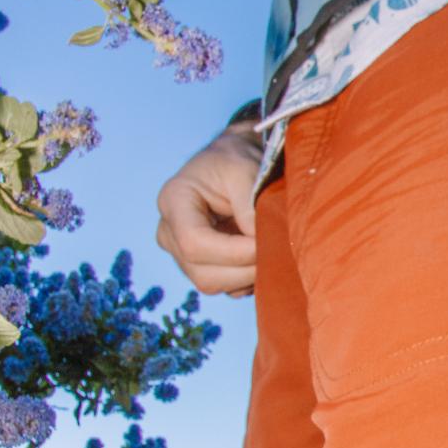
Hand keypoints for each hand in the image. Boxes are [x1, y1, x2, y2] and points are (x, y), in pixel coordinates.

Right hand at [155, 124, 262, 297]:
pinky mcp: (201, 266)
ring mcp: (182, 254)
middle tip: (278, 251)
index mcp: (173, 202)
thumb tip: (260, 242)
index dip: (234, 252)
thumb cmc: (236, 159)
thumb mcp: (245, 170)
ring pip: (213, 285)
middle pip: (203, 273)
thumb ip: (250, 206)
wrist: (234, 162)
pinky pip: (225, 288)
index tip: (266, 242)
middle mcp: (169, 232)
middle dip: (245, 269)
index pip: (195, 243)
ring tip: (272, 252)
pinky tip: (263, 258)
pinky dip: (248, 280)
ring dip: (249, 277)